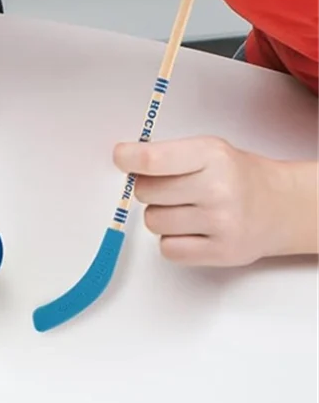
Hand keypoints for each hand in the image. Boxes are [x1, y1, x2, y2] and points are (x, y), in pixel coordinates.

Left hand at [116, 136, 307, 265]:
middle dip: (148, 189)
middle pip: (146, 192)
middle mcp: (217, 189)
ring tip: (185, 209)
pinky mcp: (223, 253)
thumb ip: (166, 155)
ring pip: (153, 221)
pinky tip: (190, 230)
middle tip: (169, 188)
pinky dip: (172, 240)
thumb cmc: (235, 175)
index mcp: (211, 156)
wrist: (281, 206)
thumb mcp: (207, 150)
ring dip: (160, 215)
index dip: (127, 159)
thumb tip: (123, 162)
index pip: (152, 160)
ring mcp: (222, 224)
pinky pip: (168, 249)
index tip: (122, 158)